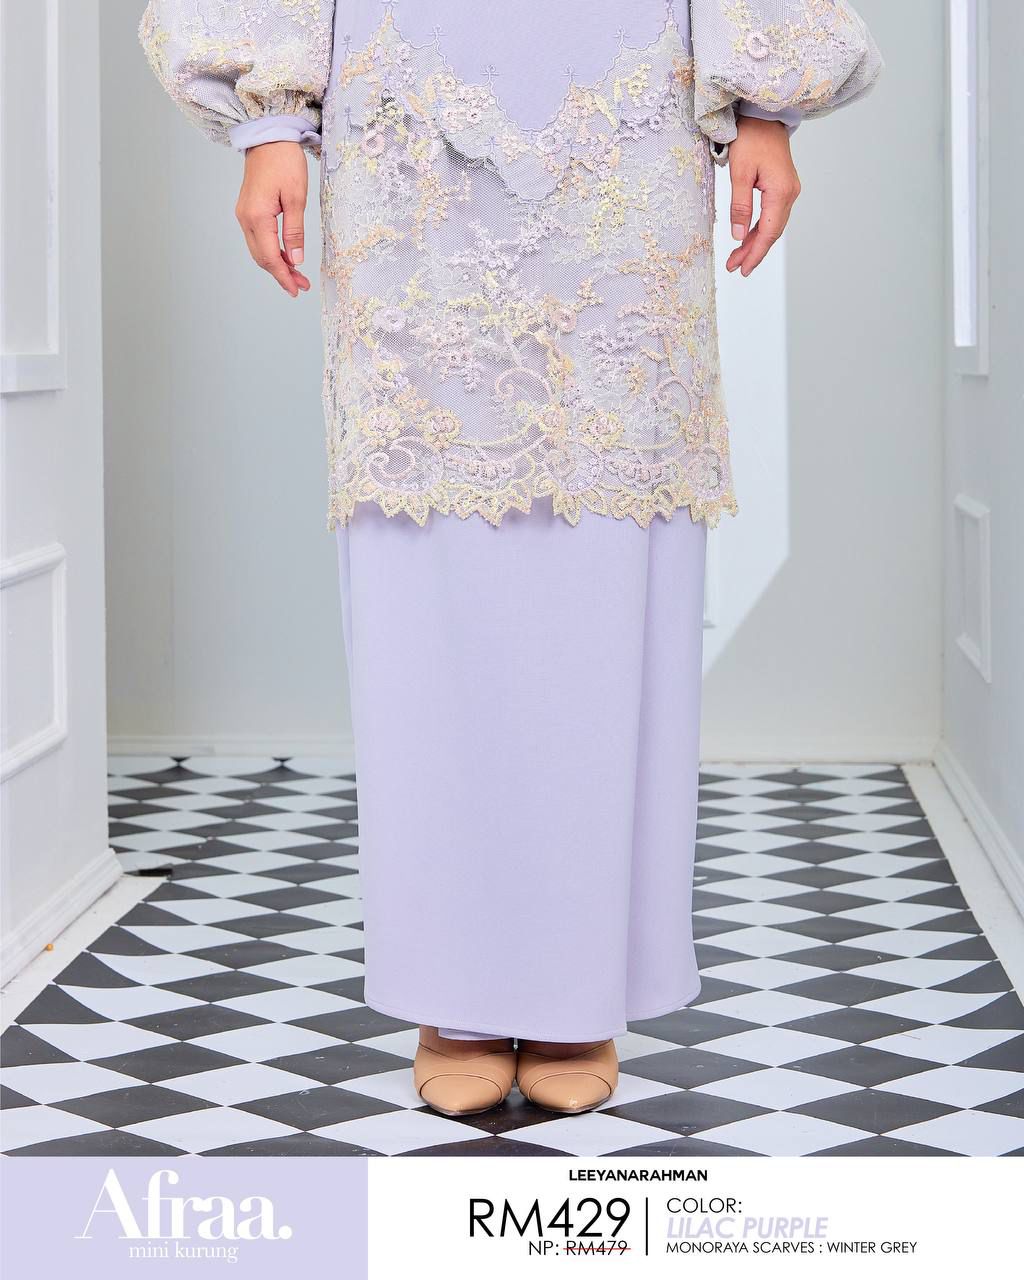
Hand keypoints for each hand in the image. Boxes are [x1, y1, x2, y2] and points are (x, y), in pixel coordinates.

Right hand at [235, 141, 310, 296]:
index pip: (270, 257)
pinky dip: (272, 251)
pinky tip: (286, 256)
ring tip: (297, 274)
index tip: (297, 290)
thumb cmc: (284, 161)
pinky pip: (258, 239)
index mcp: (258, 217)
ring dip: (277, 264)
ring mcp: (244, 215)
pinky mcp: (248, 210)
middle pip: (262, 258)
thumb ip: (295, 231)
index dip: (284, 277)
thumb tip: (296, 260)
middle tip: (302, 285)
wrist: (268, 136)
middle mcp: (246, 219)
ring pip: (259, 250)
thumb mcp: (297, 197)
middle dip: (282, 274)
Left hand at [725, 116, 800, 276]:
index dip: (755, 254)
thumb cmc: (750, 137)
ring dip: (756, 242)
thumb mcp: (739, 173)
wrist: (764, 114)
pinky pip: (772, 214)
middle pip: (772, 232)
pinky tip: (747, 238)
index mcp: (781, 192)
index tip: (742, 269)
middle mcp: (790, 193)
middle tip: (734, 268)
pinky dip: (760, 228)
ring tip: (737, 258)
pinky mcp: (783, 186)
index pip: (768, 232)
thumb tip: (739, 236)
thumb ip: (740, 206)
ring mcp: (789, 190)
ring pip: (773, 225)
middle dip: (753, 252)